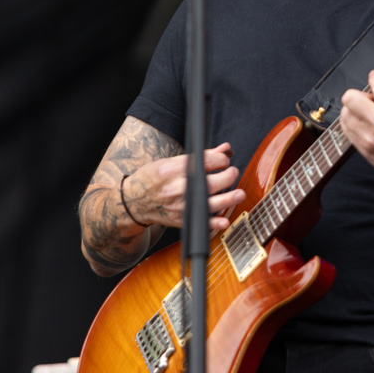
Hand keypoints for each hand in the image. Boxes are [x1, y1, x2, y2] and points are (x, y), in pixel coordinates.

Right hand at [123, 142, 246, 231]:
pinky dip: (215, 223)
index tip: (224, 160)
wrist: (134, 202)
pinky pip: (202, 223)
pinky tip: (225, 219)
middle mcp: (175, 189)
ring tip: (239, 193)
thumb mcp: (171, 162)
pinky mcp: (182, 220)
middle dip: (228, 175)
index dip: (220, 159)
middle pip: (209, 182)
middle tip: (232, 172)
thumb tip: (225, 149)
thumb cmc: (153, 179)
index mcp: (171, 170)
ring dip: (229, 198)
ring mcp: (179, 206)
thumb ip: (200, 156)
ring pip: (210, 203)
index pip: (203, 162)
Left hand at [338, 70, 373, 201]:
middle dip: (358, 95)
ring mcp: (369, 138)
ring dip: (352, 111)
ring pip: (344, 115)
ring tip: (365, 115)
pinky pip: (347, 132)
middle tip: (368, 101)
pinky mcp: (365, 151)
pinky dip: (352, 125)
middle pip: (349, 98)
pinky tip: (363, 126)